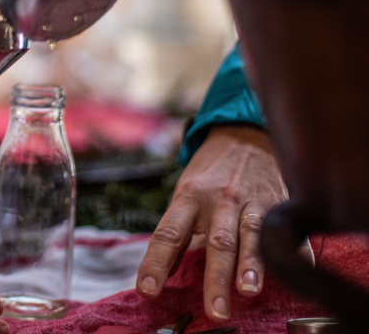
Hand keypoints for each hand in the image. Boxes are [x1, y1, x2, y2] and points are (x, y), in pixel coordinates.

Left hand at [136, 126, 313, 322]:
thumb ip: (179, 234)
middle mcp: (219, 200)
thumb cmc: (208, 174)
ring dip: (252, 265)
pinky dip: (294, 250)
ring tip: (249, 290)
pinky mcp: (280, 200)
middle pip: (216, 242)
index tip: (147, 289)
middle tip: (216, 309)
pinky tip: (297, 269)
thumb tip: (164, 273)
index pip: (168, 234)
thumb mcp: (184, 195)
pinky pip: (287, 228)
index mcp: (188, 199)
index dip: (156, 263)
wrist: (242, 135)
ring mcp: (252, 200)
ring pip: (252, 235)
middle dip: (216, 278)